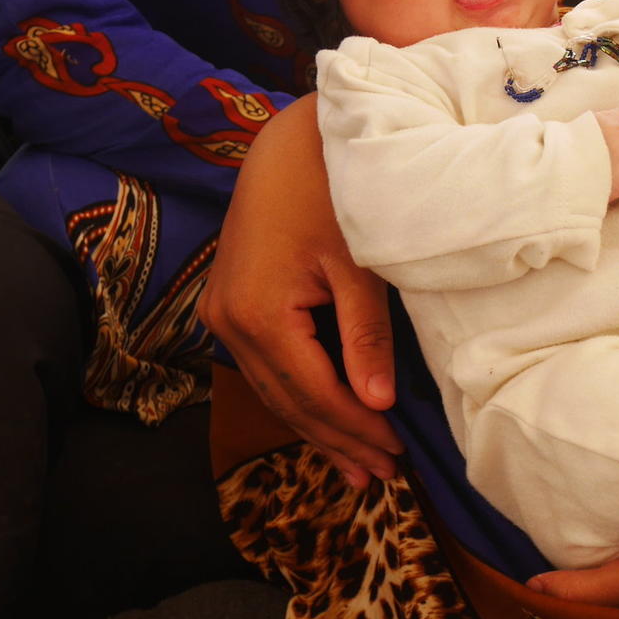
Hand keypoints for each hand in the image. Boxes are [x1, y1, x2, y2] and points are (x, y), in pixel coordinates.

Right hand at [198, 97, 404, 487]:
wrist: (291, 141)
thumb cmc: (334, 192)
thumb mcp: (359, 266)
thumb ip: (366, 337)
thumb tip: (377, 404)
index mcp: (258, 314)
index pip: (314, 392)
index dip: (356, 428)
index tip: (398, 454)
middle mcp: (228, 322)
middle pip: (289, 400)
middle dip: (338, 440)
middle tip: (384, 477)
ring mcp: (221, 313)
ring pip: (273, 390)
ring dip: (317, 428)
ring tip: (359, 468)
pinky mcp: (228, 304)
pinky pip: (267, 367)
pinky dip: (300, 396)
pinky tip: (327, 421)